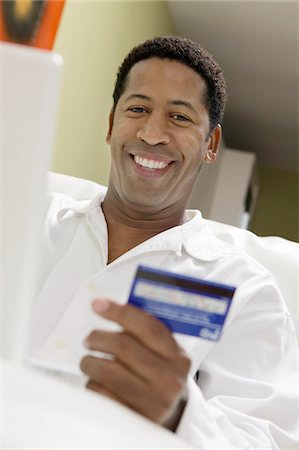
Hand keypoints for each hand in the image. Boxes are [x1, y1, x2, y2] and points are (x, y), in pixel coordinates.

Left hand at [80, 299, 190, 429]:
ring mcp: (151, 402)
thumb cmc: (157, 376)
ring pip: (107, 371)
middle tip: (89, 339)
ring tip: (88, 361)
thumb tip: (108, 306)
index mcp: (177, 357)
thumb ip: (144, 332)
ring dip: (89, 362)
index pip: (148, 327)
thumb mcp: (163, 354)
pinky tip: (96, 382)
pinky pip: (100, 394)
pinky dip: (91, 384)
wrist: (166, 419)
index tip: (98, 304)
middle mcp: (169, 379)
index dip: (120, 312)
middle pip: (124, 346)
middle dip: (98, 338)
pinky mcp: (131, 419)